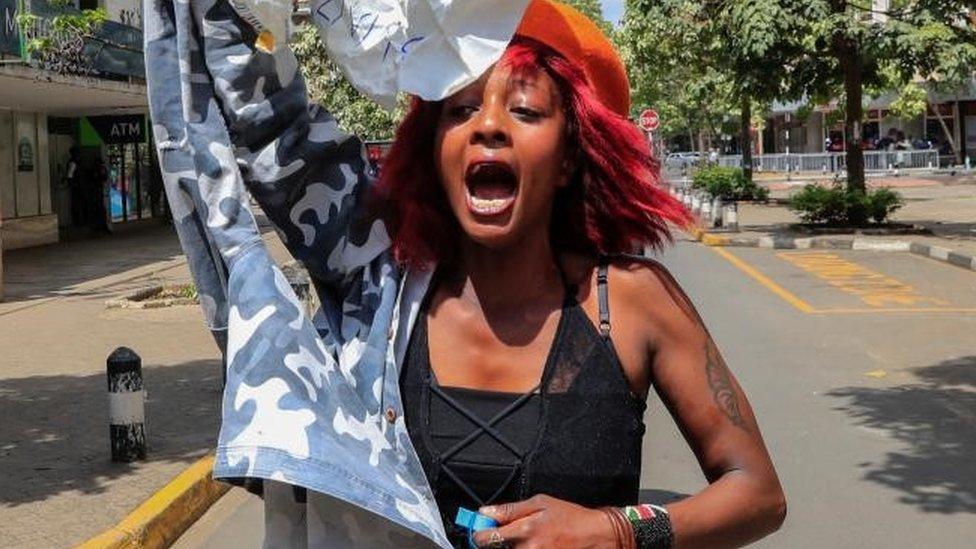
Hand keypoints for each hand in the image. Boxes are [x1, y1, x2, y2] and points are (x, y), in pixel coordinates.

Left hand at [472, 494, 616, 548]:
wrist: (596, 536)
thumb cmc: (571, 517)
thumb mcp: (541, 503)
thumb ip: (511, 509)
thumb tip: (485, 512)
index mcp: (526, 530)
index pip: (486, 539)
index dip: (479, 534)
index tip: (481, 530)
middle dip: (498, 542)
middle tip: (511, 533)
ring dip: (512, 547)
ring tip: (530, 539)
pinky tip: (536, 544)